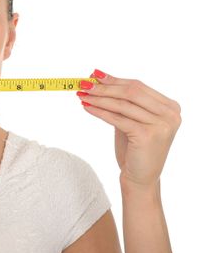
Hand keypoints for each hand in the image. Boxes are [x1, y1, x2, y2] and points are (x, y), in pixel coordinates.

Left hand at [76, 69, 181, 192]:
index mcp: (170, 106)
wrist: (140, 178)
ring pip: (123, 104)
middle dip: (105, 87)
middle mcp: (170, 114)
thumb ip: (123, 102)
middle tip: (84, 84)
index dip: (114, 80)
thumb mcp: (131, 121)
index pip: (138, 86)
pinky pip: (118, 118)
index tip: (93, 74)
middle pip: (131, 92)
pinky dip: (100, 111)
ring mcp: (161, 124)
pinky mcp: (148, 135)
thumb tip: (98, 78)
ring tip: (82, 95)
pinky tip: (87, 107)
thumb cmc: (134, 149)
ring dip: (99, 98)